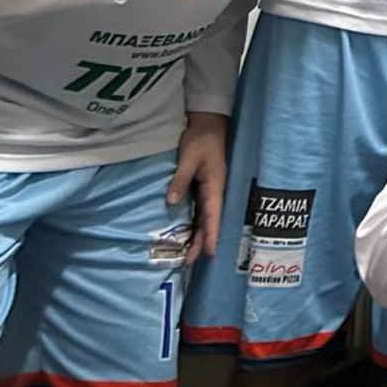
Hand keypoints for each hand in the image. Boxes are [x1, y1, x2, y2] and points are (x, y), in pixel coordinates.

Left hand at [168, 111, 228, 262]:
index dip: (211, 235)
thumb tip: (171, 202)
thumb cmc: (201, 140)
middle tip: (189, 261)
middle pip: (209, 221)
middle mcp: (214, 191)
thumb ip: (181, 180)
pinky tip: (186, 232)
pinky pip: (199, 210)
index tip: (209, 253)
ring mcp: (209, 189)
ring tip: (186, 254)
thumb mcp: (190, 158)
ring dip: (197, 235)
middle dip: (201, 242)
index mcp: (215, 185)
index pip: (213, 215)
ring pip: (204, 217)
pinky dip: (194, 223)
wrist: (208, 124)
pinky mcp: (202, 186)